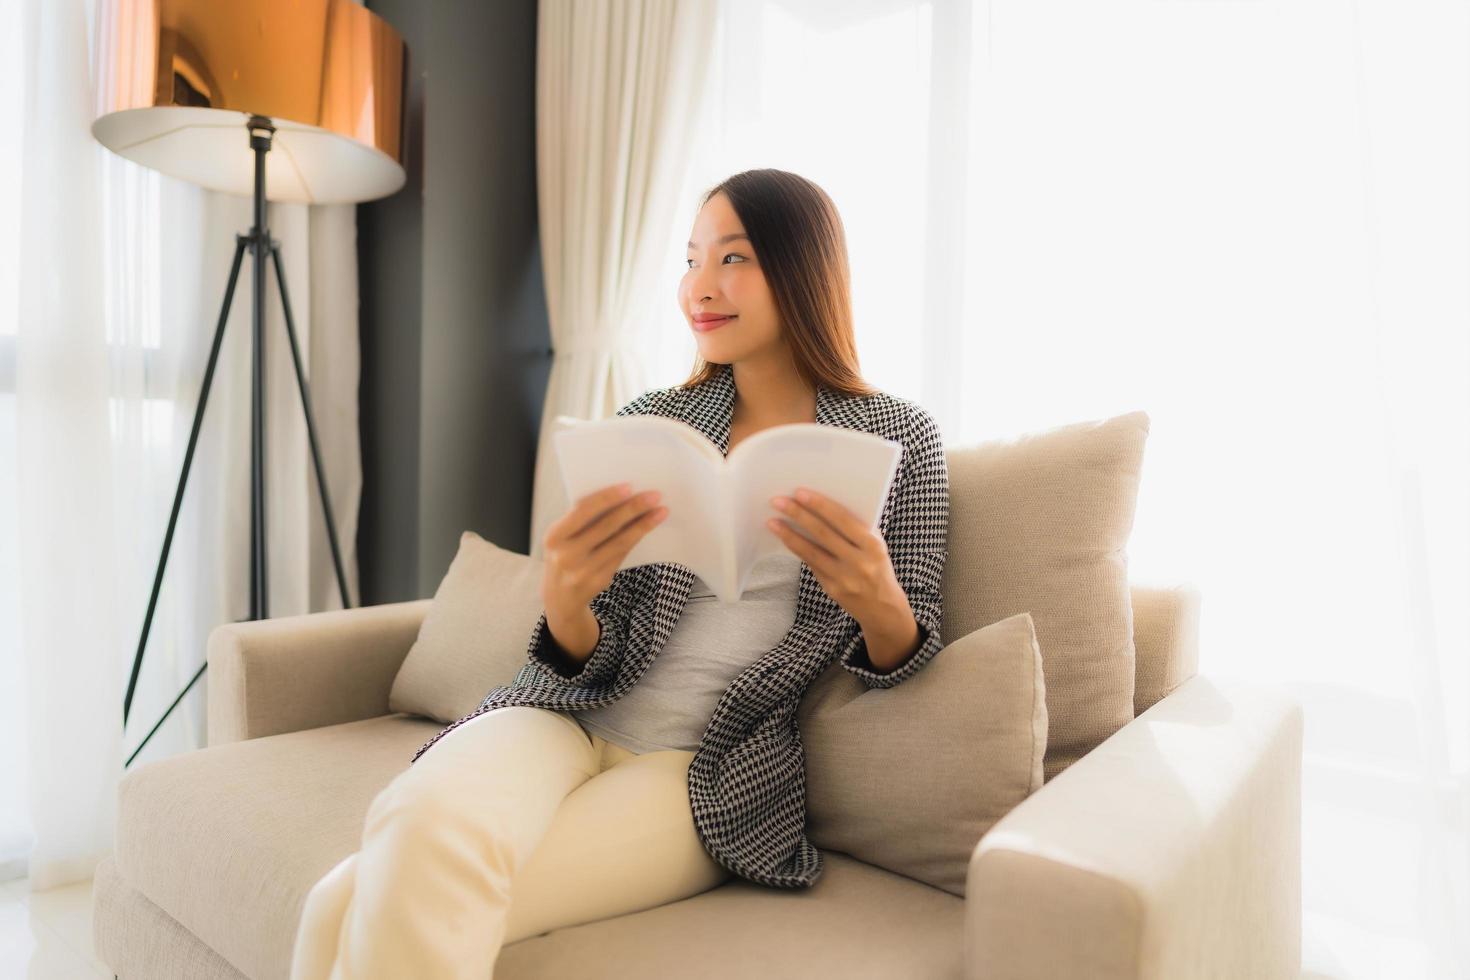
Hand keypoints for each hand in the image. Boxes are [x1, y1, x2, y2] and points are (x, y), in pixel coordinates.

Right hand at [542, 482, 666, 613]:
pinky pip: (622, 555)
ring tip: (660, 511)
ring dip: (643, 525)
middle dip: (633, 508)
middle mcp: (566, 555)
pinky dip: (637, 538)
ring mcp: (583, 571)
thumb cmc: (564, 555)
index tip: (629, 487)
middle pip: (606, 526)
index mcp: (554, 537)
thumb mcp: (563, 537)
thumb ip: (582, 519)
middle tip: (654, 496)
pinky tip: (648, 528)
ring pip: (620, 542)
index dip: (607, 497)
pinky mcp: (599, 581)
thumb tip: (621, 496)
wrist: (560, 597)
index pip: (582, 511)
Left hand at [766, 487, 910, 626]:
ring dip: (789, 535)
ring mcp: (844, 578)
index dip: (820, 505)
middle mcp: (859, 562)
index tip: (800, 492)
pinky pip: (811, 564)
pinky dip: (798, 549)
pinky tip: (785, 538)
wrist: (883, 606)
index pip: (843, 519)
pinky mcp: (832, 589)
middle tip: (779, 502)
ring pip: (811, 552)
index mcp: (873, 545)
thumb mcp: (875, 545)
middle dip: (798, 515)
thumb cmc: (877, 566)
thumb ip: (856, 528)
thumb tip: (821, 506)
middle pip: (823, 533)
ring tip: (773, 522)